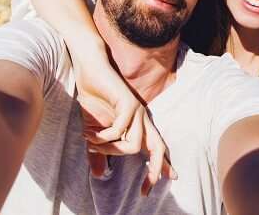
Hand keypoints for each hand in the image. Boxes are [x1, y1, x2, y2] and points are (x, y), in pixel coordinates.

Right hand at [71, 41, 176, 192]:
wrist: (90, 71)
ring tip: (93, 143)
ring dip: (111, 150)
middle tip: (146, 187)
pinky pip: (119, 130)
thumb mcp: (93, 132)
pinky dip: (103, 137)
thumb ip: (98, 152)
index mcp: (138, 125)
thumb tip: (99, 175)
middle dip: (156, 169)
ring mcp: (136, 111)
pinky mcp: (127, 103)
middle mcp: (142, 119)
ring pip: (133, 144)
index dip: (162, 166)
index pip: (156, 147)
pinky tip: (90, 134)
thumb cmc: (93, 99)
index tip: (168, 180)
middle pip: (158, 147)